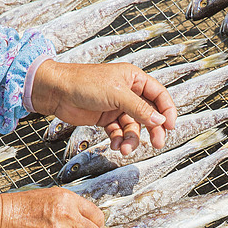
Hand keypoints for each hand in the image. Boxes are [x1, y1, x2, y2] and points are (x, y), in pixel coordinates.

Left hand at [30, 59, 177, 155]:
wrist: (57, 91)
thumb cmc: (84, 83)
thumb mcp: (116, 94)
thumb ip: (139, 108)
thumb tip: (159, 121)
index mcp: (134, 79)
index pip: (158, 95)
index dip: (167, 110)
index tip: (170, 126)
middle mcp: (128, 92)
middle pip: (149, 113)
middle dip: (153, 130)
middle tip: (157, 143)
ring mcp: (117, 106)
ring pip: (133, 126)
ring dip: (132, 139)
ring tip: (125, 148)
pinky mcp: (105, 118)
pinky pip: (119, 132)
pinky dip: (119, 140)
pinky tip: (115, 145)